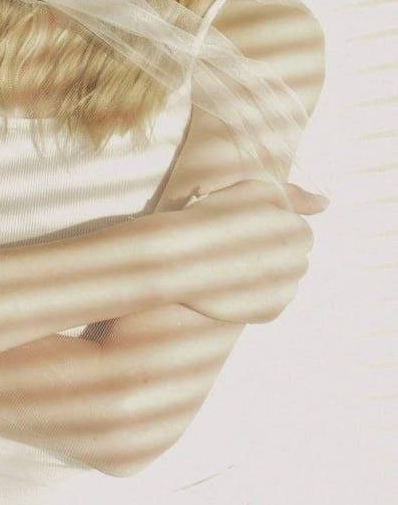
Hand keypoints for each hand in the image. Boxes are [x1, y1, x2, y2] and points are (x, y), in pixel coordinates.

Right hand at [172, 178, 327, 323]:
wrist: (178, 256)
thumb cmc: (214, 216)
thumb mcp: (255, 190)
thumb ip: (295, 195)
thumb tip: (326, 203)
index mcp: (301, 233)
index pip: (298, 231)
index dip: (269, 227)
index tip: (243, 227)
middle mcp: (301, 265)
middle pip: (292, 256)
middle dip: (270, 251)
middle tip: (235, 246)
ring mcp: (286, 292)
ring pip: (282, 280)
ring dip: (263, 273)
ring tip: (231, 265)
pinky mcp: (271, 314)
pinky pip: (270, 302)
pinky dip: (254, 294)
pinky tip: (232, 283)